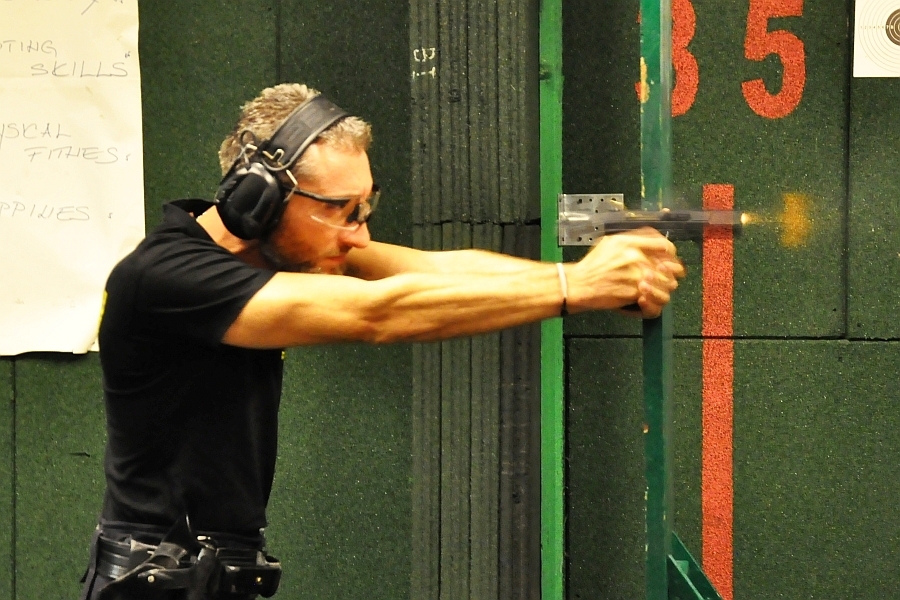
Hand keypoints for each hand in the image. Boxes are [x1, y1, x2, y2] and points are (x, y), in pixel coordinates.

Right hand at [566, 227, 684, 317]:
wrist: (579, 285)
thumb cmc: (592, 266)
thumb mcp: (610, 242)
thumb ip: (632, 239)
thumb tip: (652, 240)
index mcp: (629, 242)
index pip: (663, 245)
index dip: (671, 253)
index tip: (669, 258)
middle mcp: (635, 256)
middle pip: (669, 266)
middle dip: (669, 273)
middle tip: (664, 277)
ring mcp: (637, 275)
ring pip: (666, 284)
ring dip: (662, 288)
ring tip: (652, 290)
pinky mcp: (635, 292)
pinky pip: (655, 298)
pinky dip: (652, 301)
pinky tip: (643, 299)